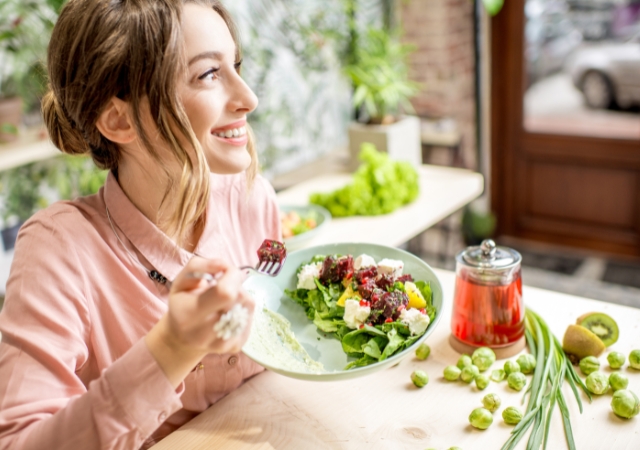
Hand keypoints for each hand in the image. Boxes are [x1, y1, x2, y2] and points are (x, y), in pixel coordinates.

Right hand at [145, 257, 253, 386]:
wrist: (182, 338)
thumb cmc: (182, 304)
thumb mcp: (181, 280)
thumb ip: (199, 266)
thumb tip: (225, 265)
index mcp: (189, 315)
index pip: (225, 292)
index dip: (231, 275)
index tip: (224, 271)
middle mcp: (205, 334)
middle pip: (240, 297)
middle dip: (235, 284)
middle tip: (222, 286)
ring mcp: (223, 343)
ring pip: (248, 305)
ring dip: (240, 295)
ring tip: (224, 300)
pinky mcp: (237, 346)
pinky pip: (251, 317)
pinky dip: (243, 308)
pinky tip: (229, 311)